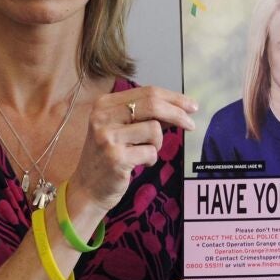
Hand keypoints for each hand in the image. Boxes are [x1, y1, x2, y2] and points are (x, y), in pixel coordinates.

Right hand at [70, 86, 196, 214]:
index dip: (173, 98)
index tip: (191, 105)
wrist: (88, 187)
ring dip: (157, 143)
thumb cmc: (109, 155)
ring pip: (154, 129)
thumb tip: (180, 107)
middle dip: (178, 114)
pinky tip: (138, 163)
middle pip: (153, 104)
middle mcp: (103, 116)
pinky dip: (151, 159)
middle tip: (192, 124)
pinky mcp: (116, 157)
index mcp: (105, 104)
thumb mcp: (122, 128)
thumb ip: (146, 115)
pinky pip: (150, 152)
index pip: (147, 92)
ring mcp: (108, 136)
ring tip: (145, 152)